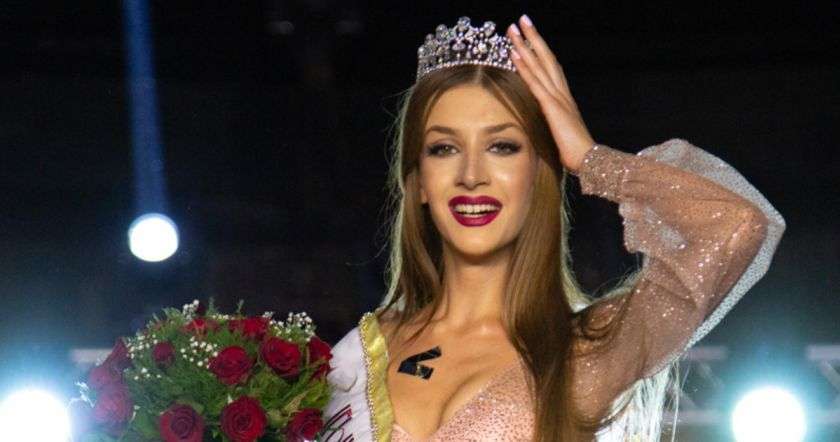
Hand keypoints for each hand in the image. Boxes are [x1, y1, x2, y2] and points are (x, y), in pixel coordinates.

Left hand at [505, 15, 594, 173]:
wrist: (588, 159)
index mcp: (564, 98)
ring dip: (525, 45)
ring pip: (539, 64)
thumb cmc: (576, 152)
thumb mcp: (561, 133)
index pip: (551, 68)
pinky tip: (515, 53)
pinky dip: (524, 66)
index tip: (529, 36)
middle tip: (521, 20)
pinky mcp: (551, 106)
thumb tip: (546, 124)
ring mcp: (557, 97)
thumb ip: (554, 123)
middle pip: (546, 58)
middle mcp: (561, 92)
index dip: (540, 51)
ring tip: (513, 29)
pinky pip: (534, 81)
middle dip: (533, 38)